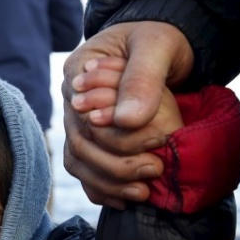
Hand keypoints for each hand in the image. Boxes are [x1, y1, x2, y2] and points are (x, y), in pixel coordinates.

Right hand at [61, 21, 194, 207]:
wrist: (166, 46)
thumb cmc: (161, 40)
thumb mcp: (157, 47)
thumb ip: (141, 79)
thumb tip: (126, 120)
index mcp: (78, 72)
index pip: (85, 117)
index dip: (116, 137)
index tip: (159, 142)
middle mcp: (73, 101)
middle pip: (80, 144)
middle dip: (116, 166)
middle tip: (154, 171)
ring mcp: (79, 121)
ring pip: (79, 163)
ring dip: (109, 183)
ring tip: (143, 192)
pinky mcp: (92, 138)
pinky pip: (86, 171)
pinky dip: (103, 189)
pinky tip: (126, 199)